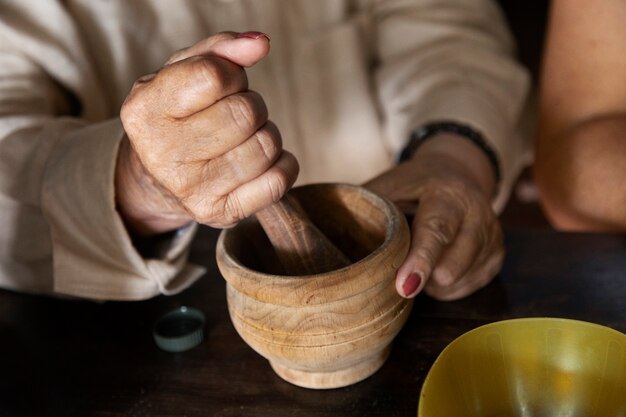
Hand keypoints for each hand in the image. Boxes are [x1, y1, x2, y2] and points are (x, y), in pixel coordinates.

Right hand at [116, 32, 298, 234]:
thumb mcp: (185, 72)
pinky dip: (283, 165)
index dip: (233, 75)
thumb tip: (261, 44)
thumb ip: (221, 50)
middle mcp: (161, 154)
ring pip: (265, 146)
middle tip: (237, 115)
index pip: (213, 76)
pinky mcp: (220, 214)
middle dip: (253, 106)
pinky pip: (278, 182)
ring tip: (246, 138)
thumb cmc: (181, 114)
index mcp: (145, 110)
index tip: (226, 85)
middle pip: (245, 114)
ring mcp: (191, 189)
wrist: (163, 177)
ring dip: (267, 134)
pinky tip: (263, 161)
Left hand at [365, 133, 503, 300]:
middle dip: (420, 276)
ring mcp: (492, 236)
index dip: (420, 261)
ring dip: (430, 281)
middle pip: (450, 267)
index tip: (404, 287)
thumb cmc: (413, 185)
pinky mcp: (497, 256)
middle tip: (400, 261)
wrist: (457, 174)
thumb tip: (339, 236)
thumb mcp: (390, 184)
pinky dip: (445, 285)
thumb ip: (372, 207)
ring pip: (457, 283)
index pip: (436, 231)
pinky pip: (467, 289)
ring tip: (420, 255)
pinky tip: (437, 263)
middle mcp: (478, 214)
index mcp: (448, 193)